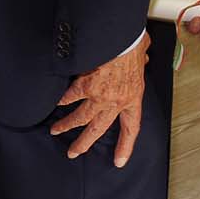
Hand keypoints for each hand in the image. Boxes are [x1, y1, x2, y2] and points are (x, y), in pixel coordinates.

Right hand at [51, 32, 148, 165]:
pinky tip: (54, 103)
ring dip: (66, 125)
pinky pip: (69, 97)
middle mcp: (116, 101)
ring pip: (80, 118)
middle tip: (74, 152)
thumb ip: (144, 57)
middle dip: (84, 143)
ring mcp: (99, 95)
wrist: (121, 37)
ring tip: (56, 130)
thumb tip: (145, 54)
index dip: (125, 145)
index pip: (131, 127)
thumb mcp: (144, 52)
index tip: (119, 161)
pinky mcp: (85, 86)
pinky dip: (61, 100)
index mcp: (133, 96)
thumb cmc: (132, 42)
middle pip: (98, 129)